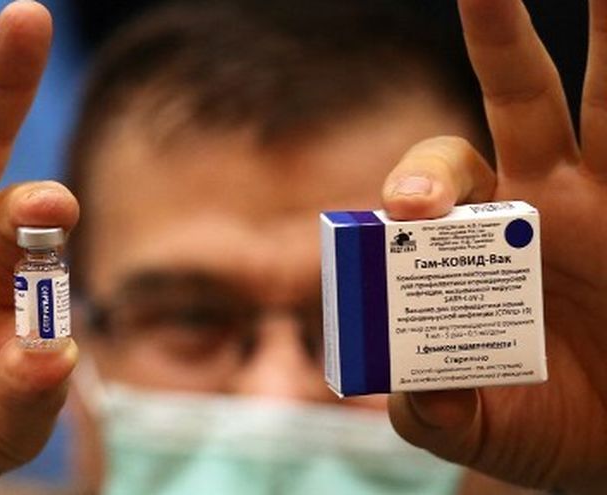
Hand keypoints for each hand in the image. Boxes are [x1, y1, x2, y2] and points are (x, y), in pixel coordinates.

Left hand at [382, 1, 605, 492]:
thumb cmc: (539, 425)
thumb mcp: (473, 426)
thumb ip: (431, 407)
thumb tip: (409, 383)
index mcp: (478, 234)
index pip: (438, 177)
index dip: (421, 180)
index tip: (410, 207)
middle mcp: (550, 195)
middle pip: (520, 97)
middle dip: (501, 39)